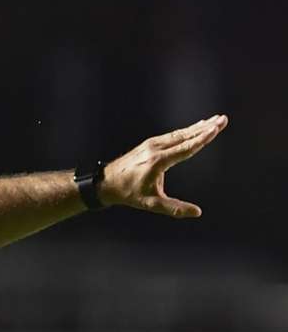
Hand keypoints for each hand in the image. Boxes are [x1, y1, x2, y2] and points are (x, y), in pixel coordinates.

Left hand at [98, 114, 227, 217]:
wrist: (107, 182)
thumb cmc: (130, 194)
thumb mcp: (152, 204)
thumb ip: (174, 209)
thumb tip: (197, 212)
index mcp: (158, 161)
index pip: (185, 148)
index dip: (203, 138)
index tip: (216, 128)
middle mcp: (155, 149)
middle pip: (185, 136)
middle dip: (206, 128)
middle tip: (223, 119)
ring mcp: (152, 144)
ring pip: (179, 134)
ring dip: (198, 127)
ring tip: (216, 120)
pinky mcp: (150, 144)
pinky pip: (172, 135)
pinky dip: (187, 131)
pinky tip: (196, 128)